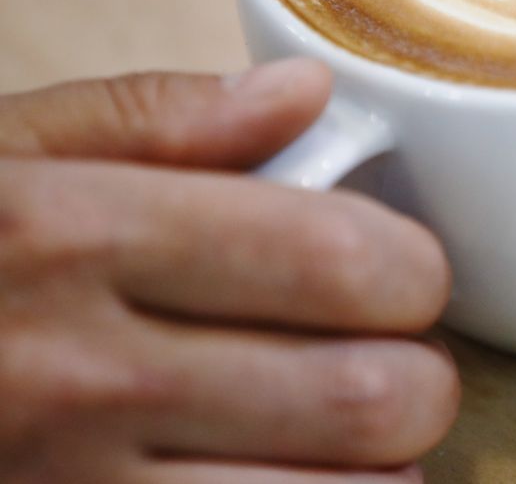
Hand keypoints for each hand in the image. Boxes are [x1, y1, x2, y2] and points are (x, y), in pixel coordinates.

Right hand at [0, 60, 456, 482]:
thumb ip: (156, 119)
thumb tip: (307, 93)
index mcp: (74, 236)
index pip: (343, 260)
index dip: (412, 270)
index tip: (401, 270)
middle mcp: (81, 375)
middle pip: (374, 396)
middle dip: (417, 376)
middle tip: (389, 357)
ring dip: (381, 471)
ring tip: (348, 436)